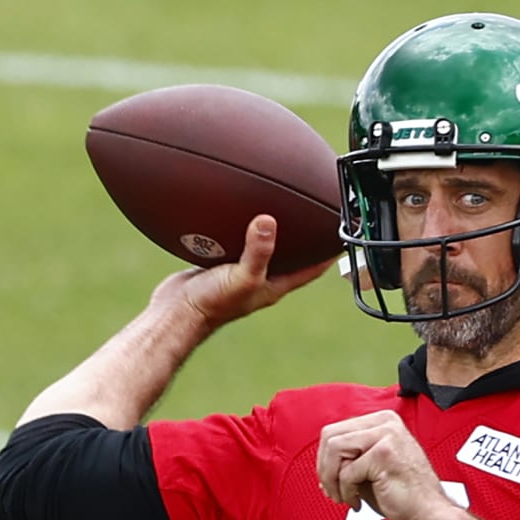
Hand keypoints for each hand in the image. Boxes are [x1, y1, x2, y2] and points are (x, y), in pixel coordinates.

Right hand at [148, 216, 332, 332]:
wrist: (174, 313)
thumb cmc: (211, 305)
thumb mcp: (240, 276)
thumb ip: (257, 251)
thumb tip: (269, 222)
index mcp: (275, 285)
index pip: (313, 268)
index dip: (330, 252)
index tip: (344, 232)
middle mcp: (261, 278)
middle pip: (293, 256)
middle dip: (306, 238)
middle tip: (318, 213)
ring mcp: (241, 271)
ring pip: (265, 247)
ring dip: (275, 231)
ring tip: (283, 206)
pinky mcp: (221, 263)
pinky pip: (239, 242)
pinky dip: (244, 228)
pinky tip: (240, 211)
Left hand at [316, 411, 459, 519]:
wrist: (431, 514)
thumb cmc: (404, 496)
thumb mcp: (370, 469)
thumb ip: (348, 460)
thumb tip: (321, 465)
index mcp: (382, 421)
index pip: (334, 430)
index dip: (325, 460)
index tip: (331, 481)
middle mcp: (385, 422)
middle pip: (329, 436)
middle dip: (324, 468)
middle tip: (333, 491)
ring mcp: (386, 434)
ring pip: (334, 449)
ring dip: (332, 479)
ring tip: (344, 497)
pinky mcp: (384, 453)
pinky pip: (347, 472)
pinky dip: (346, 492)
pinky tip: (358, 503)